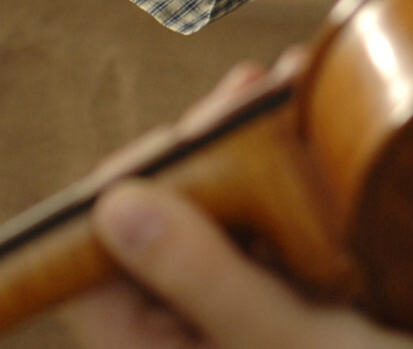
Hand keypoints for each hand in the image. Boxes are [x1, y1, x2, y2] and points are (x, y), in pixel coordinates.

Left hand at [63, 56, 412, 348]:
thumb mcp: (293, 342)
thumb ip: (204, 279)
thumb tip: (115, 205)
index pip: (91, 271)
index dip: (123, 191)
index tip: (178, 135)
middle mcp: (193, 338)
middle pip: (160, 230)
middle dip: (202, 150)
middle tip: (249, 90)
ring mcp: (244, 320)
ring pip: (220, 221)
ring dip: (250, 150)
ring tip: (292, 87)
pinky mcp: (296, 303)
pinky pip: (272, 230)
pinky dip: (292, 176)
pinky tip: (321, 124)